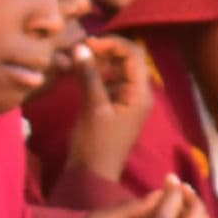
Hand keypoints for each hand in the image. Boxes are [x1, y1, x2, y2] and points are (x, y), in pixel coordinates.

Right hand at [68, 37, 160, 183]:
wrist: (92, 175)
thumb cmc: (95, 144)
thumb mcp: (92, 107)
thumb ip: (89, 76)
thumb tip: (81, 47)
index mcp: (141, 93)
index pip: (134, 55)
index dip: (112, 43)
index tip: (87, 42)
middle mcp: (139, 94)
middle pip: (127, 60)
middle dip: (105, 51)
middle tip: (79, 49)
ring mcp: (128, 101)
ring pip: (117, 71)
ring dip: (99, 62)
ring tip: (76, 60)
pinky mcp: (115, 108)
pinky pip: (109, 83)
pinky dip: (96, 75)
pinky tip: (79, 74)